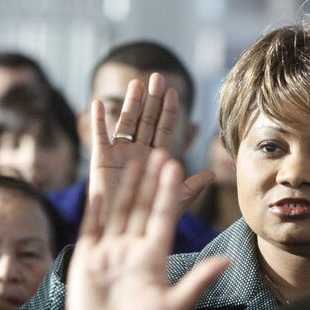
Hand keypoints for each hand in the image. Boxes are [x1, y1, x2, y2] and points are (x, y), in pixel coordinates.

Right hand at [66, 153, 227, 309]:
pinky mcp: (87, 260)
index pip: (163, 217)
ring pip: (119, 212)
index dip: (169, 192)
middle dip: (151, 180)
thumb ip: (198, 281)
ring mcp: (109, 252)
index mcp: (155, 257)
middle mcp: (133, 250)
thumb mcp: (175, 307)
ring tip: (134, 160)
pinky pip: (91, 228)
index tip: (177, 166)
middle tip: (159, 151)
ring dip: (127, 187)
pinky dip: (95, 209)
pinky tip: (101, 187)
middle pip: (142, 208)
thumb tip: (226, 261)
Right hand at [88, 73, 212, 216]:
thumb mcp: (173, 202)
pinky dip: (98, 121)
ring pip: (126, 123)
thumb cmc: (149, 219)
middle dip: (152, 100)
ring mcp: (119, 155)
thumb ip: (191, 187)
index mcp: (156, 160)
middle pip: (146, 121)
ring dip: (130, 104)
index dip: (168, 112)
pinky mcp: (100, 161)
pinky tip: (97, 104)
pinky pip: (99, 138)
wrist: (122, 232)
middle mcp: (138, 153)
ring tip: (136, 84)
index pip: (164, 130)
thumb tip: (212, 175)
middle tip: (157, 77)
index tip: (174, 93)